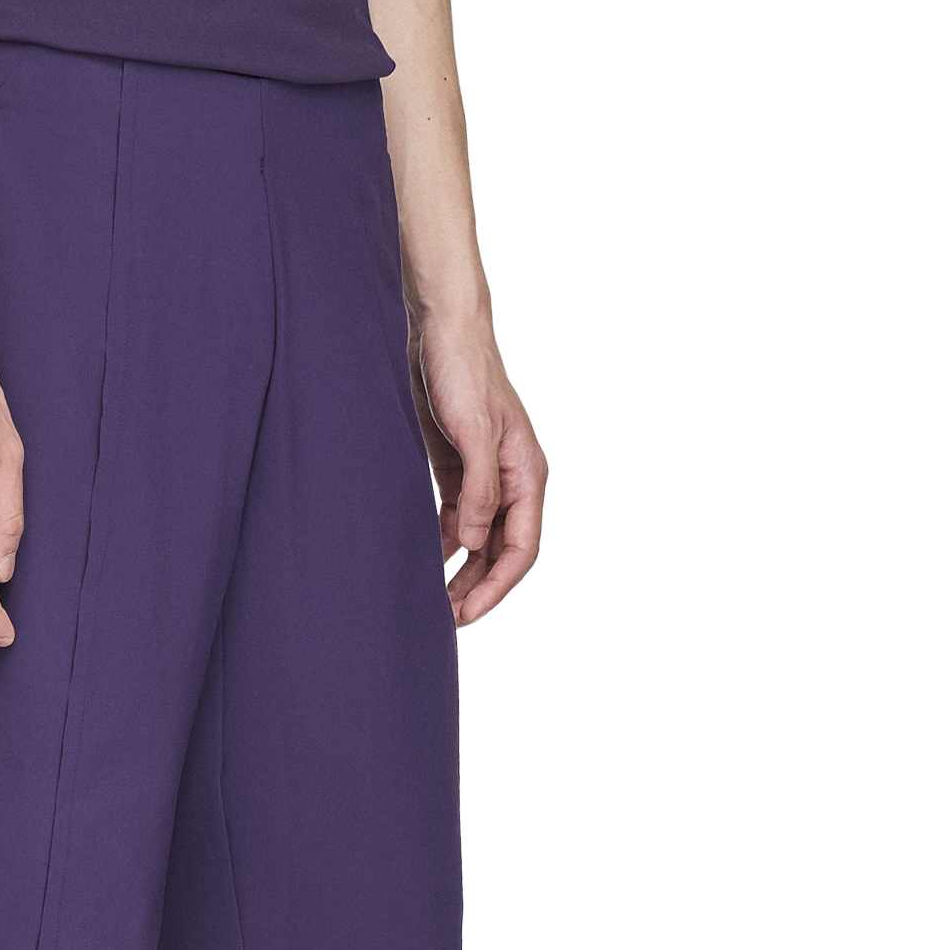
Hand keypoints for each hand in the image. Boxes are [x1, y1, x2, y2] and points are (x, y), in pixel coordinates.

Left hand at [411, 315, 546, 625]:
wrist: (442, 330)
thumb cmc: (464, 373)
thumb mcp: (474, 433)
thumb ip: (479, 491)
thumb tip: (472, 543)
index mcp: (526, 474)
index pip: (521, 548)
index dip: (496, 587)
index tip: (467, 614)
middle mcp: (511, 480)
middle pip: (500, 551)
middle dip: (476, 587)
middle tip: (445, 620)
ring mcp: (484, 475)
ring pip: (477, 540)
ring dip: (459, 572)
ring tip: (433, 601)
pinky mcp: (458, 467)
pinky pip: (455, 518)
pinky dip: (442, 543)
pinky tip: (422, 561)